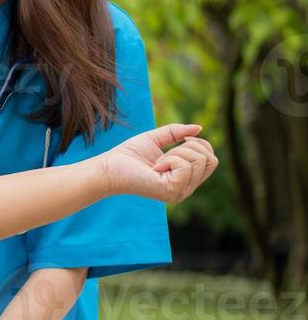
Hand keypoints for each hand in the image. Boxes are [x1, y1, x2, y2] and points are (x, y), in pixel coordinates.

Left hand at [99, 123, 217, 203]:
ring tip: (157, 162)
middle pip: (211, 160)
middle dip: (190, 147)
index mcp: (186, 178)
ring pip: (200, 161)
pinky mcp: (173, 191)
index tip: (180, 140)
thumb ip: (177, 133)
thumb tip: (199, 127)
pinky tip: (155, 167)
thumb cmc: (129, 155)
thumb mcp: (156, 138)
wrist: (109, 168)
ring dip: (176, 153)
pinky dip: (170, 158)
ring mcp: (181, 192)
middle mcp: (187, 188)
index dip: (198, 143)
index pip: (211, 159)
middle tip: (165, 154)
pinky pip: (185, 165)